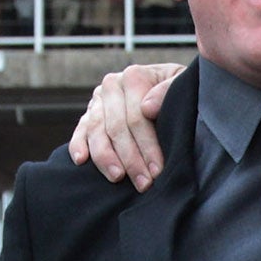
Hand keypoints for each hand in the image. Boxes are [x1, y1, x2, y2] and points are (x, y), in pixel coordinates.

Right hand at [68, 63, 184, 186]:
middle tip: (143, 183)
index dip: (147, 146)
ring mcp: (98, 101)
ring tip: (117, 178)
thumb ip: (168, 90)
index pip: (137, 117)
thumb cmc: (178, 91)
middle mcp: (111, 86)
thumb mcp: (182, 84)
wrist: (168, 89)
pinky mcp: (89, 114)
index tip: (157, 170)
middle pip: (117, 128)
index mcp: (133, 77)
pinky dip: (78, 145)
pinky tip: (81, 161)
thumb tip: (147, 108)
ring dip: (106, 158)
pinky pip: (80, 131)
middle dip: (130, 159)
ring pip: (96, 132)